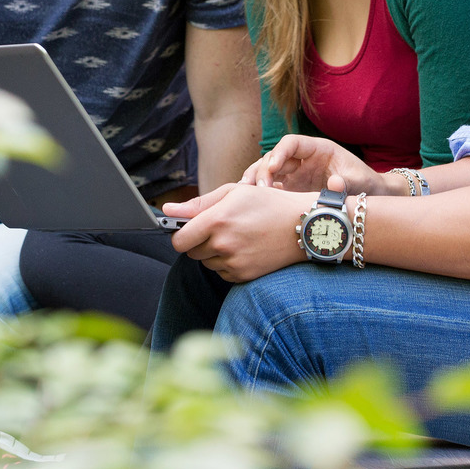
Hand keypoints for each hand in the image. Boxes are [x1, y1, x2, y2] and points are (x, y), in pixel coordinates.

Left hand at [164, 182, 320, 282]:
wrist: (302, 225)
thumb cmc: (268, 203)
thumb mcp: (234, 193)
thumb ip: (198, 204)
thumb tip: (168, 210)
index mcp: (218, 220)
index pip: (179, 240)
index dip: (180, 235)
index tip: (188, 230)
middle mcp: (223, 244)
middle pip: (191, 253)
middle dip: (199, 242)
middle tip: (220, 229)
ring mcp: (233, 262)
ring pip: (207, 263)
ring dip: (214, 253)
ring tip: (237, 237)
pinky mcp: (243, 276)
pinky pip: (222, 273)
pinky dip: (228, 263)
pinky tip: (245, 249)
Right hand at [241, 135, 388, 194]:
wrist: (367, 199)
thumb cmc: (365, 184)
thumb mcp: (360, 182)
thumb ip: (347, 182)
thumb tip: (334, 183)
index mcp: (318, 149)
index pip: (291, 143)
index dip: (279, 152)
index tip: (272, 167)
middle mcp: (303, 159)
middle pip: (274, 157)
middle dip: (263, 169)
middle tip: (258, 188)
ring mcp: (295, 174)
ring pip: (267, 172)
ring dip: (255, 179)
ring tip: (244, 192)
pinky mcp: (291, 190)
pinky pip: (271, 188)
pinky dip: (259, 194)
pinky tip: (249, 202)